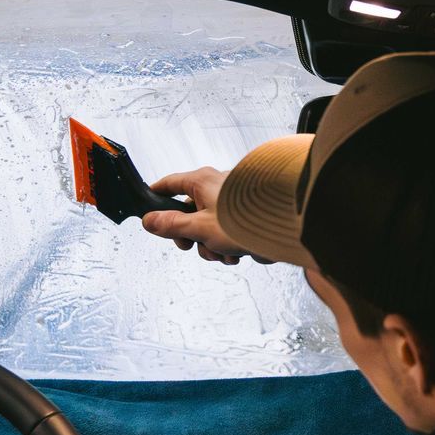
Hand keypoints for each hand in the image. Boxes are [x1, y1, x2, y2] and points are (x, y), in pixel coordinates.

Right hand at [139, 168, 274, 264]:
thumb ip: (172, 225)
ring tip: (225, 253)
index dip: (156, 197)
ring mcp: (231, 201)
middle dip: (191, 236)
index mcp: (201, 182)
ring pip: (209, 227)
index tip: (146, 209)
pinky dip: (230, 246)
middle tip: (192, 246)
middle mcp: (216, 186)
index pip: (168, 184)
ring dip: (213, 246)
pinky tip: (239, 253)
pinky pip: (228, 232)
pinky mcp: (245, 214)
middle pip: (189, 213)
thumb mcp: (200, 227)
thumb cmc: (246, 219)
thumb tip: (149, 221)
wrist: (287, 225)